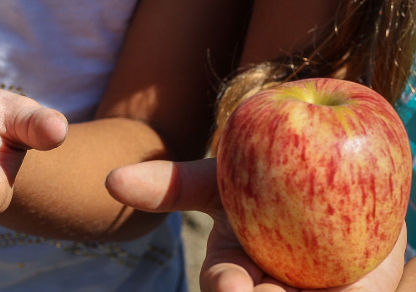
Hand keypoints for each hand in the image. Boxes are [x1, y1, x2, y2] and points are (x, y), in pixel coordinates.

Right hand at [106, 158, 406, 291]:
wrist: (350, 184)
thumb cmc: (274, 180)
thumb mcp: (223, 180)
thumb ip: (174, 184)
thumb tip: (110, 180)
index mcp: (235, 272)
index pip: (226, 285)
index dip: (227, 288)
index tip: (232, 285)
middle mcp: (266, 289)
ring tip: (307, 290)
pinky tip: (350, 288)